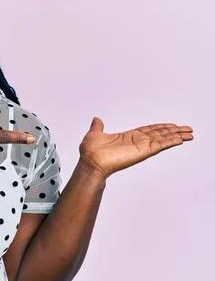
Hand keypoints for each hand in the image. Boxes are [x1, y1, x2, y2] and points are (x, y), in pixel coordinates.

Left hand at [79, 117, 193, 178]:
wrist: (90, 162)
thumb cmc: (90, 152)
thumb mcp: (94, 134)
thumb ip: (98, 127)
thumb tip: (96, 119)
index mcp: (127, 137)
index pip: (148, 130)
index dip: (160, 127)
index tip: (171, 125)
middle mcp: (136, 142)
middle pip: (159, 134)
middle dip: (173, 131)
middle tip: (187, 129)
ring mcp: (141, 147)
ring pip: (163, 139)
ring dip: (177, 136)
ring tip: (189, 133)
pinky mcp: (143, 151)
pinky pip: (160, 145)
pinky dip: (171, 142)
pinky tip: (181, 139)